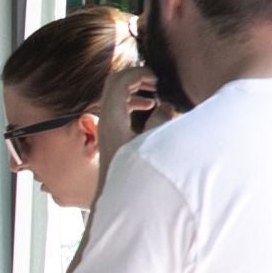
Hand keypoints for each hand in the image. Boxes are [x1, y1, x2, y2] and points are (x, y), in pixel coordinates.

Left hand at [96, 65, 159, 182]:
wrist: (118, 199)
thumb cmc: (134, 174)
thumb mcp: (153, 145)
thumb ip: (161, 121)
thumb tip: (166, 106)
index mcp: (112, 119)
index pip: (118, 82)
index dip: (139, 73)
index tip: (158, 78)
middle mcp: (105, 120)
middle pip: (114, 84)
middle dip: (136, 78)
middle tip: (156, 82)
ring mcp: (106, 127)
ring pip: (116, 96)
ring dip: (136, 90)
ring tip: (155, 94)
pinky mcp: (111, 135)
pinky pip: (119, 109)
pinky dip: (134, 103)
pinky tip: (150, 109)